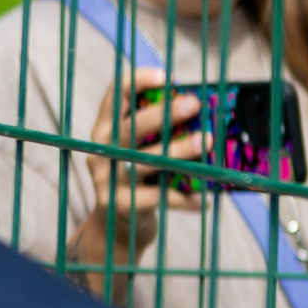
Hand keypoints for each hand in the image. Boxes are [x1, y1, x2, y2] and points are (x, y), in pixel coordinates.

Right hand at [67, 69, 205, 284]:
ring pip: (145, 161)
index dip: (139, 81)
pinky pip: (157, 198)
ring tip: (206, 141)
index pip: (114, 96)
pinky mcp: (120, 206)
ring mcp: (108, 180)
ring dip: (178, 150)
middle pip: (130, 127)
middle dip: (164, 113)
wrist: (113, 230)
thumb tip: (200, 108)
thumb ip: (154, 132)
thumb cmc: (136, 180)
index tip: (168, 77)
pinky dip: (183, 199)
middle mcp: (101, 152)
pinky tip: (203, 200)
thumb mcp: (135, 151)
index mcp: (104, 130)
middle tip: (195, 103)